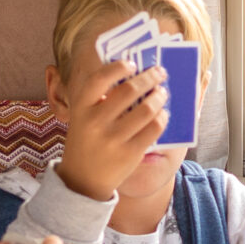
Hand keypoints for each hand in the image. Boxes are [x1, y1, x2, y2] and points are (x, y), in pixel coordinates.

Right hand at [56, 59, 167, 200]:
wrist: (82, 180)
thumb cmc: (87, 140)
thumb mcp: (83, 117)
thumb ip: (100, 99)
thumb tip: (135, 75)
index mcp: (81, 107)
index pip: (99, 79)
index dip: (118, 67)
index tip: (132, 64)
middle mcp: (95, 121)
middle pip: (129, 90)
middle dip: (150, 77)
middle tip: (160, 72)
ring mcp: (112, 139)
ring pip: (147, 109)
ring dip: (159, 96)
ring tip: (162, 92)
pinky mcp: (129, 153)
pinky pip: (154, 129)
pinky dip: (162, 117)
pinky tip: (163, 114)